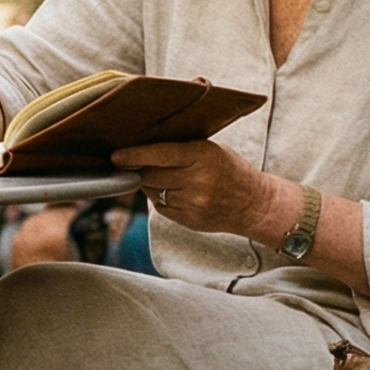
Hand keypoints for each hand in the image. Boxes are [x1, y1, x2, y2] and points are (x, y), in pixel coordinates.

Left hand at [112, 139, 291, 238]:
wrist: (253, 203)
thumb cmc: (228, 169)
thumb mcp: (209, 149)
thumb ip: (179, 149)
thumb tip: (140, 148)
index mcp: (201, 156)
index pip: (160, 155)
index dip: (134, 156)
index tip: (115, 156)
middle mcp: (197, 181)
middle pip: (151, 175)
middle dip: (138, 169)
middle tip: (131, 163)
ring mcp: (193, 203)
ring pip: (154, 192)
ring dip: (151, 184)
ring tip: (167, 177)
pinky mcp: (189, 220)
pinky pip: (161, 207)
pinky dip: (162, 199)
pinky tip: (177, 192)